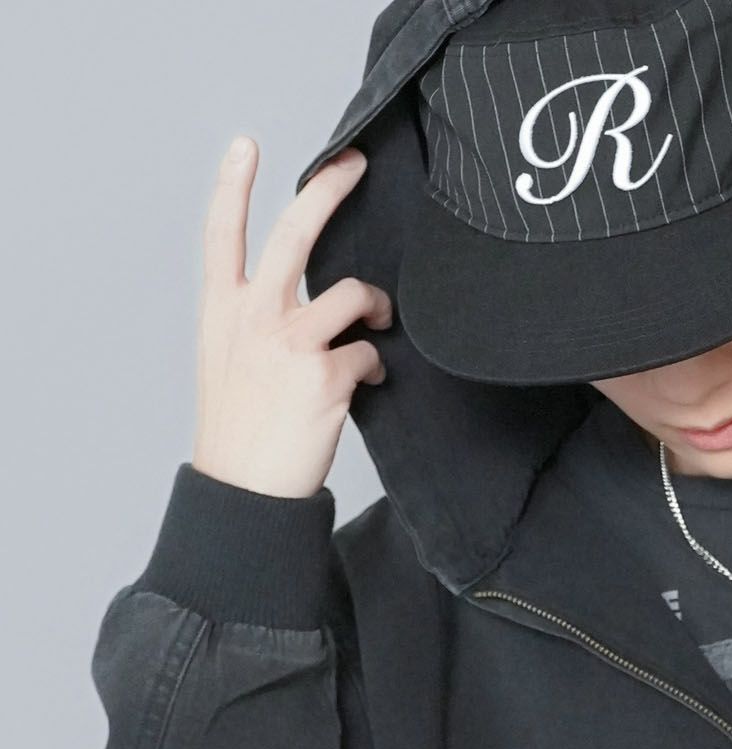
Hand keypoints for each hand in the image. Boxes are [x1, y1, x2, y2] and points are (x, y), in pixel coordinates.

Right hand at [192, 135, 392, 499]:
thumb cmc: (241, 430)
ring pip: (353, 293)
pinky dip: (374, 367)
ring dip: (376, 306)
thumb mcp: (228, 362)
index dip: (232, 185)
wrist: (245, 489)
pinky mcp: (327, 374)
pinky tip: (364, 385)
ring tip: (378, 322)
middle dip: (328, 188)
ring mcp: (291, 341)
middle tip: (354, 163)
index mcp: (222, 310)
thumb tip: (305, 301)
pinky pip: (370, 351)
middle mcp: (254, 315)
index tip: (245, 145)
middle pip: (295, 233)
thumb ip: (255, 321)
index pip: (222, 233)